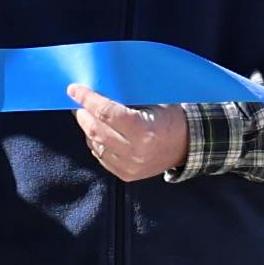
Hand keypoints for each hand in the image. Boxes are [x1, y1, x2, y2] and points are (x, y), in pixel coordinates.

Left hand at [68, 86, 189, 183]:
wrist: (189, 145)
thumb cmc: (171, 117)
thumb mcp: (153, 102)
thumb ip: (125, 99)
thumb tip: (97, 90)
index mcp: (143, 131)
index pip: (106, 113)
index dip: (87, 99)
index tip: (74, 89)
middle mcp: (134, 152)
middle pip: (95, 130)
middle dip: (83, 114)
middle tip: (79, 102)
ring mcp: (129, 166)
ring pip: (95, 144)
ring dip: (88, 128)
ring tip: (89, 116)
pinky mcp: (126, 174)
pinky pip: (101, 156)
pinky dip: (96, 142)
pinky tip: (100, 132)